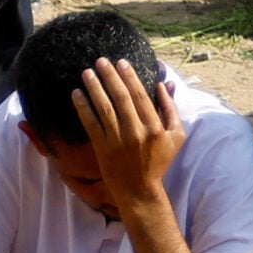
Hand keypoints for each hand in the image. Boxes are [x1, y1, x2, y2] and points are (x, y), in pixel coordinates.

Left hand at [72, 58, 183, 211]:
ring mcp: (118, 141)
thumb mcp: (175, 136)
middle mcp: (136, 132)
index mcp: (155, 127)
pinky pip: (91, 124)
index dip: (129, 77)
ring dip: (94, 87)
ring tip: (86, 72)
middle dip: (110, 76)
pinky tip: (76, 94)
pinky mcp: (103, 150)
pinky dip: (83, 108)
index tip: (121, 62)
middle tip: (100, 60)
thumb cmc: (158, 162)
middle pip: (121, 97)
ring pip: (104, 108)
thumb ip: (171, 109)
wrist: (140, 191)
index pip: (140, 95)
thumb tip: (163, 85)